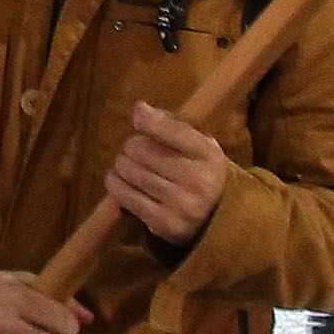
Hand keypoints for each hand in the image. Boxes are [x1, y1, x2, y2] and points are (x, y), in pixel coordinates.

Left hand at [99, 101, 234, 253]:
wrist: (217, 218)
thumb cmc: (200, 171)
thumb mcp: (198, 145)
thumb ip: (171, 125)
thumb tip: (140, 109)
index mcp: (208, 154)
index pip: (172, 131)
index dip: (149, 122)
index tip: (138, 116)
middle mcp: (197, 180)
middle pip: (142, 150)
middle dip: (132, 147)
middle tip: (134, 151)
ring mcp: (181, 204)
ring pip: (130, 172)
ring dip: (121, 166)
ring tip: (127, 166)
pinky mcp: (164, 224)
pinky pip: (126, 197)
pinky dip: (116, 185)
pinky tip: (118, 181)